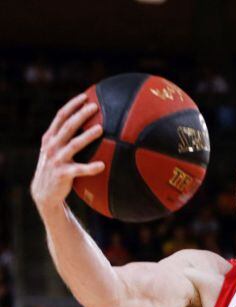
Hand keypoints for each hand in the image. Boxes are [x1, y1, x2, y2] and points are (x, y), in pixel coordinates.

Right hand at [31, 93, 104, 214]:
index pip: (60, 116)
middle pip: (67, 126)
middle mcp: (52, 146)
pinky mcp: (63, 174)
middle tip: (95, 106)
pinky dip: (91, 167)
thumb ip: (66, 137)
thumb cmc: (56, 167)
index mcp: (50, 137)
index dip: (72, 105)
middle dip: (81, 115)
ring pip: (73, 145)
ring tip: (100, 129)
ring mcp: (57, 159)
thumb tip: (91, 123)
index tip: (85, 97)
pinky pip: (79, 169)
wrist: (44, 192)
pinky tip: (102, 165)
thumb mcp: (56, 150)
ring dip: (87, 136)